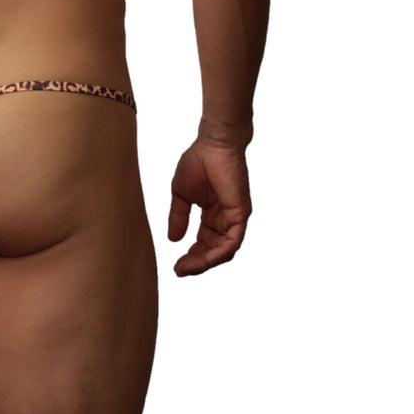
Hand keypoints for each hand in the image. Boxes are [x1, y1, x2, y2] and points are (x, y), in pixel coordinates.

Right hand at [168, 137, 251, 276]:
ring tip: (187, 267)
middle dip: (196, 263)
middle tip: (180, 270)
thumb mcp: (182, 195)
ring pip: (223, 251)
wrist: (213, 144)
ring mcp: (234, 218)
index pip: (204, 242)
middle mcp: (225, 219)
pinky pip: (232, 242)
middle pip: (213, 250)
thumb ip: (178, 217)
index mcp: (212, 214)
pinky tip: (202, 258)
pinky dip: (218, 253)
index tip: (175, 265)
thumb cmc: (198, 161)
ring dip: (205, 262)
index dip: (191, 256)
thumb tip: (173, 240)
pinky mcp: (241, 215)